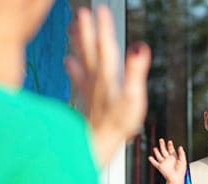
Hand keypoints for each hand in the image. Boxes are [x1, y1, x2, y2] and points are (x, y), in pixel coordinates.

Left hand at [65, 5, 151, 166]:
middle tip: (81, 11)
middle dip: (86, 30)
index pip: (106, 46)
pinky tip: (67, 61)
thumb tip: (139, 47)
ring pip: (82, 60)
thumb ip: (135, 72)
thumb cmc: (117, 125)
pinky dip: (72, 68)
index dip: (104, 27)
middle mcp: (96, 80)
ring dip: (77, 43)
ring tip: (72, 27)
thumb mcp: (133, 98)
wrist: (96, 146)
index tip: (101, 9)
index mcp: (108, 76)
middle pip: (90, 49)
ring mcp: (89, 90)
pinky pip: (77, 78)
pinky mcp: (86, 101)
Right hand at [148, 138, 186, 183]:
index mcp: (174, 157)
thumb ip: (182, 153)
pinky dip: (152, 160)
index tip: (170, 141)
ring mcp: (164, 163)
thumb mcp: (183, 161)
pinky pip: (155, 163)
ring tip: (155, 148)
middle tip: (161, 140)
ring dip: (157, 152)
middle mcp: (168, 159)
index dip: (170, 145)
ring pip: (159, 155)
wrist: (176, 178)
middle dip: (162, 145)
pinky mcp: (160, 167)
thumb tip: (180, 147)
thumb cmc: (180, 171)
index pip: (171, 149)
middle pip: (164, 150)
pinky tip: (150, 157)